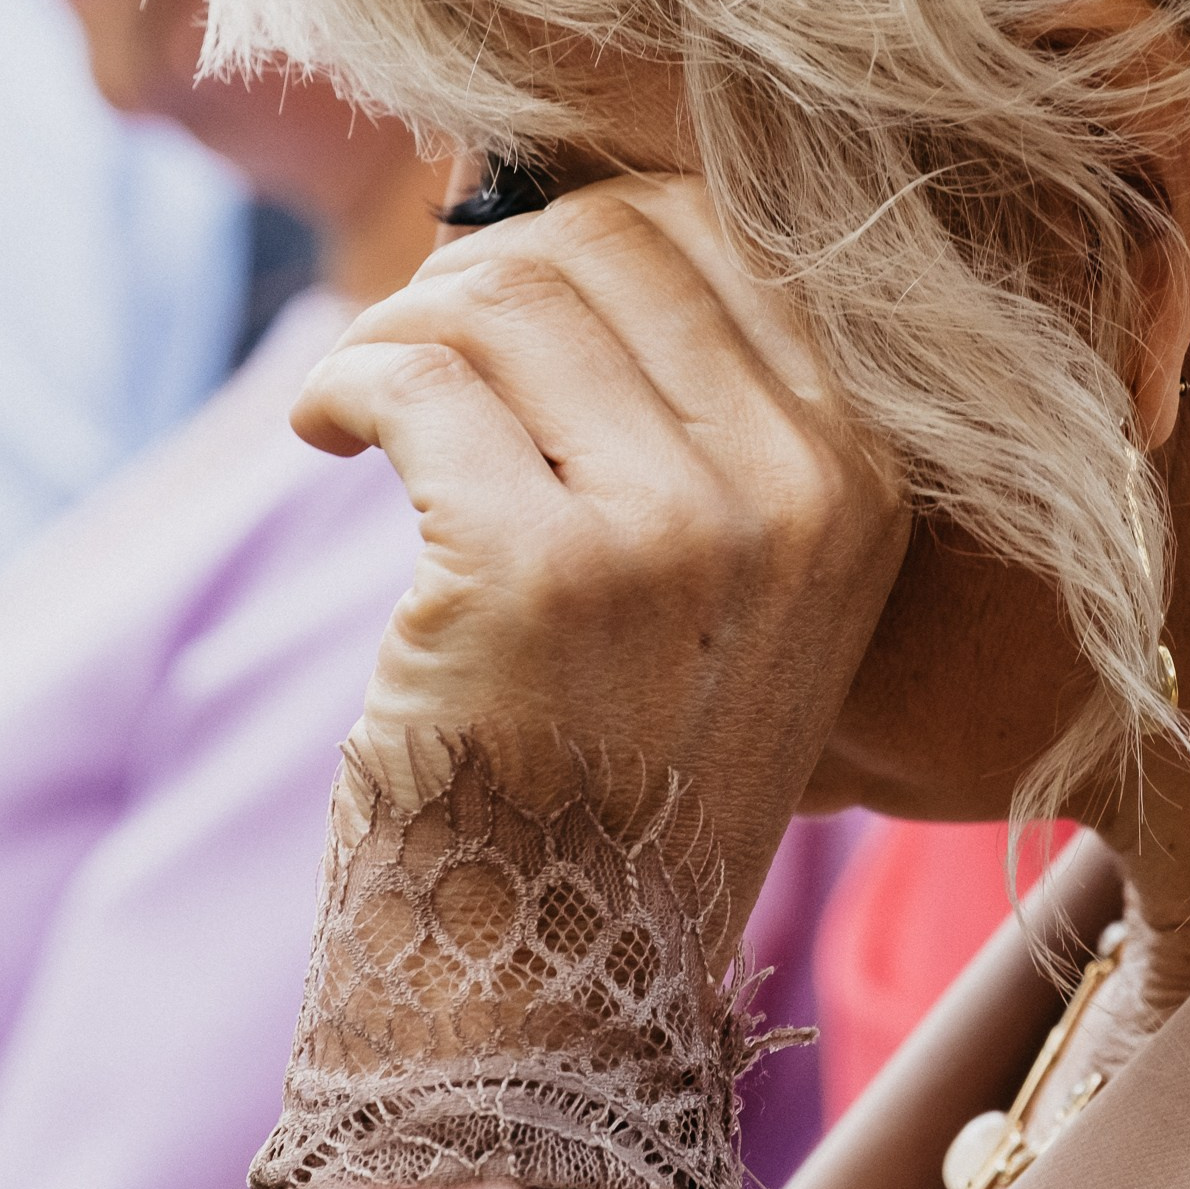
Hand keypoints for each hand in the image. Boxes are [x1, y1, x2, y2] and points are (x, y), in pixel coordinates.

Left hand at [293, 177, 911, 931]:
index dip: (584, 225)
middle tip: (412, 349)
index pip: (725, 231)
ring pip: (504, 298)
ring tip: (363, 399)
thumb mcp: (734, 578)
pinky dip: (344, 384)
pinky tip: (321, 435)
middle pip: (608, 244)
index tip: (502, 292)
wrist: (561, 976)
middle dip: (480, 269)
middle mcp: (799, 491)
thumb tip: (577, 211)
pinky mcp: (539, 573)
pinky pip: (414, 380)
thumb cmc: (618, 757)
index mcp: (868, 476)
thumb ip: (707, 404)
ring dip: (398, 327)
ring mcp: (677, 533)